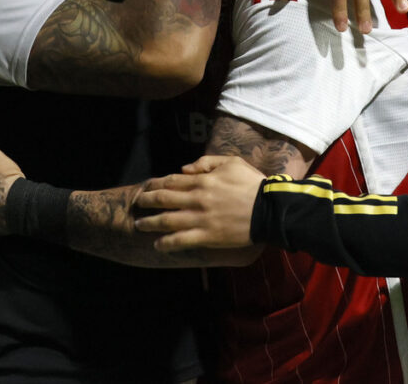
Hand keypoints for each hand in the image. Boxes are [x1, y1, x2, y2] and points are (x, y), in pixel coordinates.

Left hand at [133, 156, 264, 250]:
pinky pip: (180, 241)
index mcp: (203, 181)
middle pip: (163, 199)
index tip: (146, 186)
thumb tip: (184, 169)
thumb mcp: (233, 163)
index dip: (155, 184)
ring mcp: (200, 219)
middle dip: (146, 201)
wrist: (269, 210)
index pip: (172, 181)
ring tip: (139, 224)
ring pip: (166, 221)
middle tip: (137, 203)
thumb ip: (207, 163)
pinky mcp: (207, 236)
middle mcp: (197, 199)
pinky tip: (157, 244)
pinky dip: (166, 243)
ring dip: (149, 222)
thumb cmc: (253, 184)